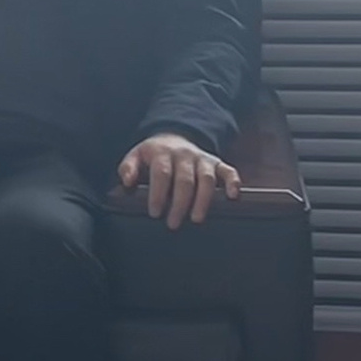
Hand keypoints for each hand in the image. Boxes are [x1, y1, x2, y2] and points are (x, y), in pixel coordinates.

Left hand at [118, 132, 240, 228]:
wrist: (175, 137)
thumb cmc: (154, 154)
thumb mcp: (135, 156)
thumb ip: (127, 168)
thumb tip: (127, 181)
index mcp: (163, 153)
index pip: (161, 174)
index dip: (158, 194)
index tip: (155, 213)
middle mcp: (184, 154)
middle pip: (184, 180)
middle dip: (179, 203)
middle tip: (173, 223)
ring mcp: (203, 159)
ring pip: (206, 179)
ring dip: (203, 199)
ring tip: (196, 218)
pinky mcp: (217, 163)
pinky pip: (228, 170)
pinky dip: (233, 182)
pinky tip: (232, 196)